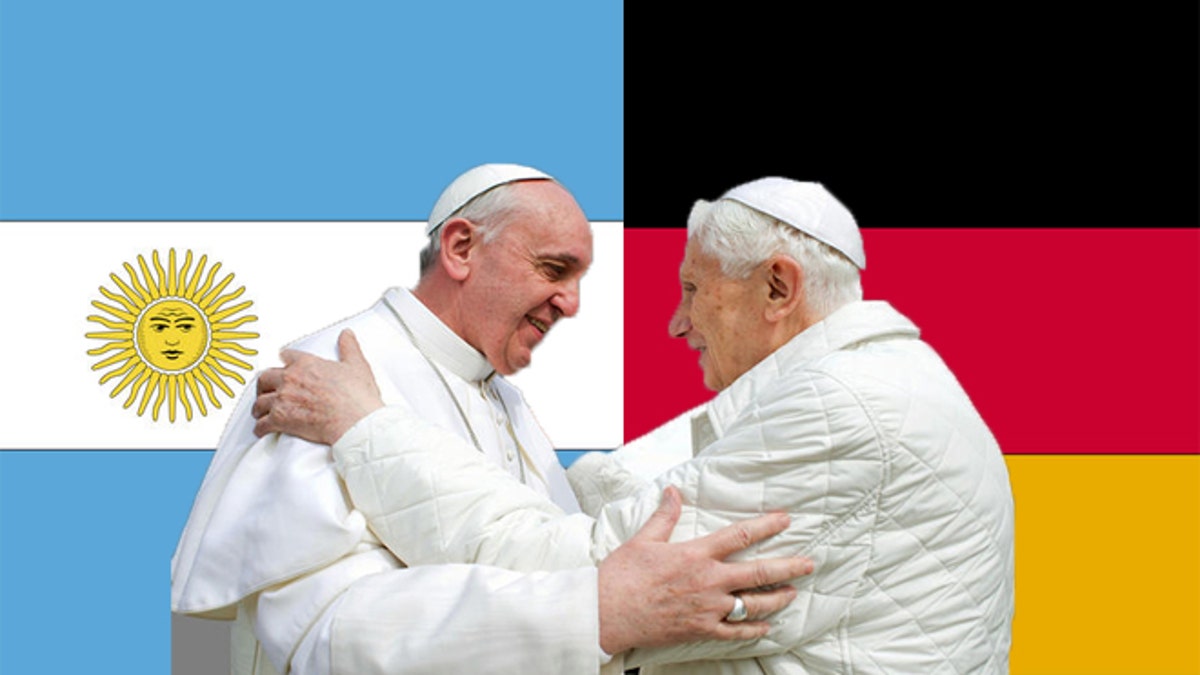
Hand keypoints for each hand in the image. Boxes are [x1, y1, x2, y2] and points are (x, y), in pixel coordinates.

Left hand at [252, 329, 384, 444]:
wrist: (355, 422)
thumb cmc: (356, 397)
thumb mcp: (356, 366)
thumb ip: (349, 347)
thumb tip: (347, 335)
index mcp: (306, 363)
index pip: (286, 356)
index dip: (284, 360)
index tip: (284, 364)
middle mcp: (290, 378)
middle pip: (265, 377)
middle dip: (264, 384)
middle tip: (266, 389)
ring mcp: (283, 399)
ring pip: (260, 402)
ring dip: (259, 407)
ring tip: (261, 412)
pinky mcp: (280, 419)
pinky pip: (262, 424)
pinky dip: (261, 428)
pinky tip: (262, 430)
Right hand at [597, 486, 813, 654]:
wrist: (606, 613)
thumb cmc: (622, 576)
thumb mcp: (644, 539)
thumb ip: (665, 516)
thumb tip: (674, 492)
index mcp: (696, 555)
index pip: (739, 536)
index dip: (766, 526)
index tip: (785, 519)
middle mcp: (708, 581)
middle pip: (758, 573)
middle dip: (788, 567)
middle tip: (809, 563)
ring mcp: (707, 608)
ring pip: (753, 605)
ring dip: (777, 598)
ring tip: (792, 593)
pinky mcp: (701, 630)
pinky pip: (735, 632)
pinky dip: (754, 630)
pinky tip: (766, 627)